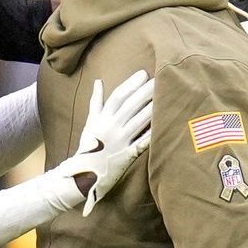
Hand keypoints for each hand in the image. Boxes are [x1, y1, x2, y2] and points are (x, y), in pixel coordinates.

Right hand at [55, 70, 153, 215]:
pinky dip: (151, 134)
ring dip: (152, 109)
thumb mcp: (90, 121)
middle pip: (130, 106)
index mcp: (102, 118)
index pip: (118, 97)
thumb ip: (96, 101)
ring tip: (164, 96)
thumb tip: (98, 81)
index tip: (143, 74)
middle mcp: (111, 128)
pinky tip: (163, 124)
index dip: (131, 84)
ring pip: (139, 122)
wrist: (83, 173)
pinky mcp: (127, 156)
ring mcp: (120, 142)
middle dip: (145, 92)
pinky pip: (142, 143)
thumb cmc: (88, 145)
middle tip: (160, 79)